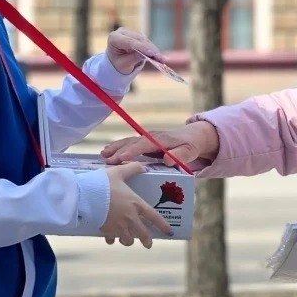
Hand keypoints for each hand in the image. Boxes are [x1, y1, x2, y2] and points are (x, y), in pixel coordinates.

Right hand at [101, 121, 219, 167]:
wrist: (193, 136)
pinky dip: (117, 147)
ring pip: (128, 141)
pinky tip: (107, 152)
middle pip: (132, 143)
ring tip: (103, 155)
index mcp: (161, 140)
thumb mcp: (191, 151)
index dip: (132, 151)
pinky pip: (129, 144)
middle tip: (107, 161)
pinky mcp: (144, 142)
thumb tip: (168, 160)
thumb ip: (181, 155)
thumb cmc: (191, 145)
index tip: (121, 158)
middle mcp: (151, 137)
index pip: (144, 145)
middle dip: (119, 151)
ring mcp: (147, 138)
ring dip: (115, 147)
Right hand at [101, 163, 172, 247]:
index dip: (163, 225)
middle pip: (143, 235)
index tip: (169, 232)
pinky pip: (112, 239)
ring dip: (129, 240)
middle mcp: (130, 218)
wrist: (84, 196)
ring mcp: (118, 226)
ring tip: (128, 238)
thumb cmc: (103, 184)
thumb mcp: (119, 172)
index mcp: (136, 204)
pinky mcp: (106, 230)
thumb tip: (144, 167)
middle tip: (148, 244)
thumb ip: (132, 168)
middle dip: (147, 241)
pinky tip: (111, 236)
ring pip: (128, 240)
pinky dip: (112, 239)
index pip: (154, 217)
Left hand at [106, 27, 162, 74]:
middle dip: (151, 49)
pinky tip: (159, 55)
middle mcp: (121, 32)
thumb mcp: (124, 64)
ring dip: (154, 49)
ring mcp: (129, 31)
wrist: (115, 61)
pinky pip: (146, 41)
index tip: (152, 54)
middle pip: (139, 40)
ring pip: (144, 40)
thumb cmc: (117, 64)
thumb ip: (134, 58)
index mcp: (114, 38)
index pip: (130, 42)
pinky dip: (153, 48)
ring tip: (162, 59)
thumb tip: (147, 55)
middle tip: (161, 59)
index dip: (142, 47)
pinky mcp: (136, 34)